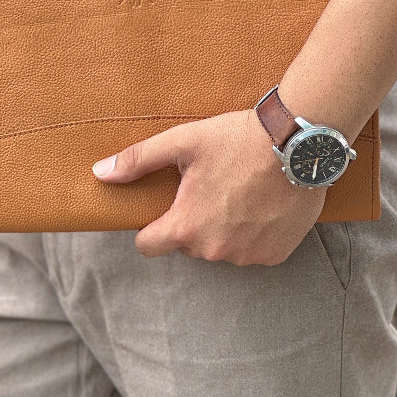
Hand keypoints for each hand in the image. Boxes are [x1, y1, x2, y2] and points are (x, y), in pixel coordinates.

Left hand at [91, 109, 325, 265]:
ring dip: (223, 228)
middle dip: (192, 221)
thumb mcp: (182, 142)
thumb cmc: (236, 140)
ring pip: (221, 248)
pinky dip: (253, 233)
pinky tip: (261, 203)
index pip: (149, 246)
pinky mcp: (276, 254)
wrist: (297, 142)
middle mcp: (215, 251)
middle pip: (188, 244)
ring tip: (238, 191)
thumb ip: (137, 160)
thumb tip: (100, 174)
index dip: (150, 228)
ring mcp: (248, 256)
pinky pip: (252, 249)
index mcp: (187, 227)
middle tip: (209, 187)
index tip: (161, 210)